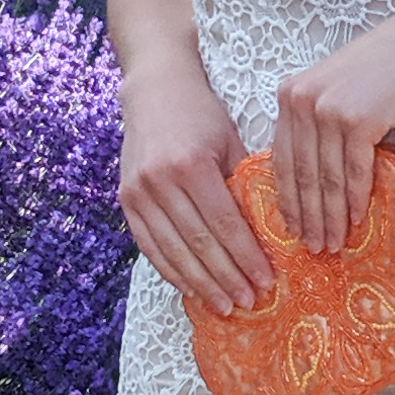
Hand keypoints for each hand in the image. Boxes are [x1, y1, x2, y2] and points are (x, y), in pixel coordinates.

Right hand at [119, 61, 271, 311]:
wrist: (155, 89)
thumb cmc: (201, 114)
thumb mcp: (231, 142)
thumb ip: (245, 185)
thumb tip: (268, 234)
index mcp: (192, 165)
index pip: (225, 224)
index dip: (246, 258)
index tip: (266, 281)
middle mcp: (161, 181)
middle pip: (198, 244)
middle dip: (226, 278)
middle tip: (249, 302)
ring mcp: (139, 192)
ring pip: (173, 251)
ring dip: (200, 283)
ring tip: (224, 304)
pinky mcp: (126, 199)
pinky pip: (149, 245)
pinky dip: (171, 271)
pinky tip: (191, 288)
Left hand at [270, 1, 394, 254]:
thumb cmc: (382, 67)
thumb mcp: (334, 90)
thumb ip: (315, 123)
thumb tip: (309, 178)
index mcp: (289, 95)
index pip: (281, 158)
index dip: (287, 199)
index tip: (292, 228)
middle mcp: (301, 101)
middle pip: (301, 173)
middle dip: (307, 216)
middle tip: (313, 247)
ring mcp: (329, 110)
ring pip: (326, 177)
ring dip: (331, 216)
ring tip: (334, 242)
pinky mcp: (359, 119)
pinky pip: (354, 170)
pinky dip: (355, 199)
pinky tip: (357, 219)